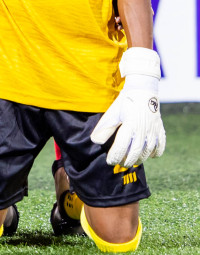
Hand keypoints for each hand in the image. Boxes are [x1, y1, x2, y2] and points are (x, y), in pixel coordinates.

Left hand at [91, 47, 165, 167]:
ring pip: (147, 152)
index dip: (115, 156)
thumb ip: (104, 128)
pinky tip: (148, 155)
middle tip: (119, 163)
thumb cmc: (124, 102)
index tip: (109, 161)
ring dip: (139, 159)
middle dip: (126, 161)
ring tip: (131, 161)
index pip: (122, 147)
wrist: (143, 91)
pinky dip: (155, 153)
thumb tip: (95, 141)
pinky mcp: (160, 130)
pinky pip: (160, 146)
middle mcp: (143, 130)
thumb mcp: (112, 113)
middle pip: (135, 153)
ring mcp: (153, 131)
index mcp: (129, 126)